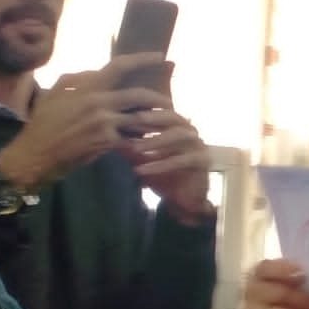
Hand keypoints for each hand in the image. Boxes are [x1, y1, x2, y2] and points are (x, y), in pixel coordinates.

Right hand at [0, 53, 172, 188]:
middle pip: (139, 94)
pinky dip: (140, 139)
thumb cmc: (42, 124)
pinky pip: (131, 137)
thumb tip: (94, 72)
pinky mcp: (106, 141)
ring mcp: (103, 121)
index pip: (119, 66)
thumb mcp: (53, 94)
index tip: (161, 56)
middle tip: (169, 102)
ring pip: (140, 117)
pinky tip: (147, 142)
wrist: (34, 154)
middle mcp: (97, 101)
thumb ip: (75, 80)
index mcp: (86, 86)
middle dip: (158, 98)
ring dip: (154, 121)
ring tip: (164, 123)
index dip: (143, 59)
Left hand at [119, 105, 211, 222]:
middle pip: (174, 117)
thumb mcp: (142, 158)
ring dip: (156, 140)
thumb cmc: (164, 175)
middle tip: (132, 118)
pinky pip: (182, 160)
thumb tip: (106, 133)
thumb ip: (130, 145)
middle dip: (153, 117)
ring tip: (135, 147)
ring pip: (180, 135)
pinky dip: (160, 164)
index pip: (161, 110)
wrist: (185, 199)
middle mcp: (190, 132)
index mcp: (176, 127)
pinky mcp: (202, 162)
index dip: (144, 109)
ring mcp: (198, 146)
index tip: (122, 112)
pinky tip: (141, 170)